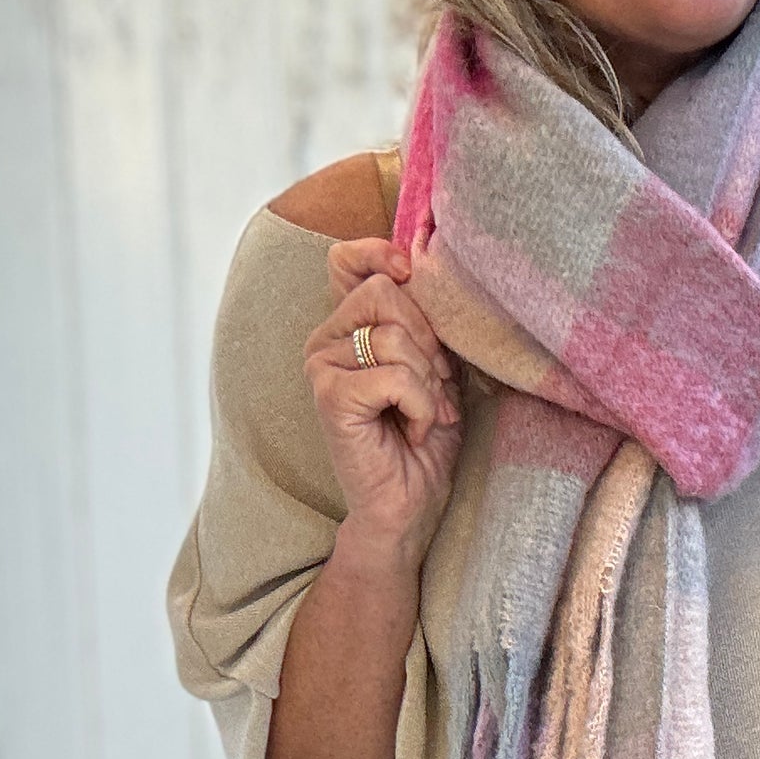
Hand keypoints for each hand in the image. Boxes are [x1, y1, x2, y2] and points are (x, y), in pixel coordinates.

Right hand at [304, 232, 463, 557]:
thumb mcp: (438, 366)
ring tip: (425, 413)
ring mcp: (322, 366)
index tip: (412, 272)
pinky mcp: (330, 396)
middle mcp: (325, 340)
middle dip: (428, 342)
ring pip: (395, 336)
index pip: (346, 260)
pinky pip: (395, 376)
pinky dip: (420, 405)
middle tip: (436, 386)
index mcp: (347, 326)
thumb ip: (427, 322)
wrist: (410, 505)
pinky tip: (413, 431)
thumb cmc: (425, 436)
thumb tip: (429, 271)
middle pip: (385, 292)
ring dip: (428, 381)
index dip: (380, 253)